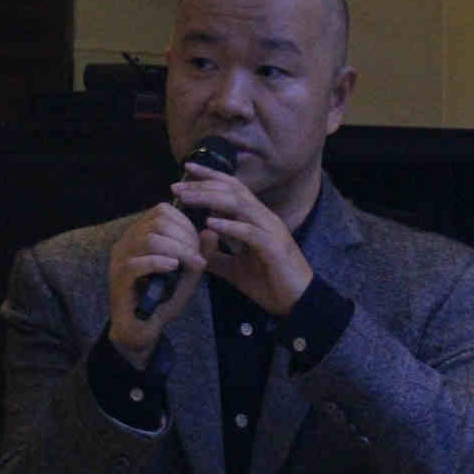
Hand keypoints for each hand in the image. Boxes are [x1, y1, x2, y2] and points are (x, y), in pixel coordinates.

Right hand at [106, 201, 206, 367]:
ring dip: (176, 250)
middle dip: (185, 237)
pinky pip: (136, 264)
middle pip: (157, 222)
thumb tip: (212, 232)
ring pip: (149, 239)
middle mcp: (127, 242)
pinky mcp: (118, 279)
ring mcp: (119, 260)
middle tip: (195, 257)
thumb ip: (199, 254)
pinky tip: (173, 268)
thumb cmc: (163, 298)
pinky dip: (158, 263)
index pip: (162, 211)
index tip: (198, 245)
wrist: (142, 328)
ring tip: (189, 264)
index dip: (185, 224)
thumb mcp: (187, 274)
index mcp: (140, 234)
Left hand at [172, 162, 314, 316]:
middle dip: (203, 185)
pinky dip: (230, 226)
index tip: (186, 170)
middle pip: (233, 191)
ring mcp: (271, 230)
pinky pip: (250, 232)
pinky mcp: (274, 247)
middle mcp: (264, 218)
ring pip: (240, 205)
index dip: (210, 177)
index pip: (232, 189)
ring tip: (187, 198)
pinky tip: (210, 223)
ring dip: (211, 199)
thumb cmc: (270, 284)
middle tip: (177, 186)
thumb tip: (195, 250)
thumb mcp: (235, 270)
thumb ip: (217, 257)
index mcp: (256, 220)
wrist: (296, 303)